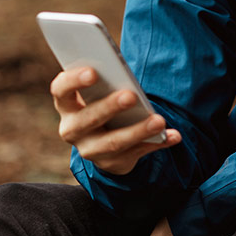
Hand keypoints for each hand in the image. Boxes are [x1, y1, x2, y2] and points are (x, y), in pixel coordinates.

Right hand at [51, 66, 180, 173]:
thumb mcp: (101, 90)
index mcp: (67, 103)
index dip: (73, 81)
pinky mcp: (112, 163)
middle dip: (109, 107)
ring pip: (113, 142)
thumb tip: (124, 72)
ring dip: (138, 131)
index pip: (61, 90)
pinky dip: (157, 143)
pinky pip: (137, 153)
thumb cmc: (104, 100)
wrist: (105, 137)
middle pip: (88, 119)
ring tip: (159, 121)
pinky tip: (174, 136)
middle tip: (131, 96)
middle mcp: (72, 129)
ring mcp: (90, 149)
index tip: (93, 72)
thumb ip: (107, 80)